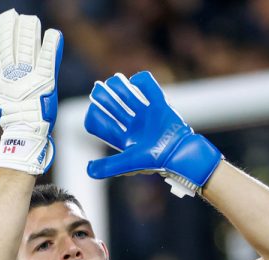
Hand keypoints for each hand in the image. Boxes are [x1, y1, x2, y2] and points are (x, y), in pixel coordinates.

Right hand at [0, 9, 62, 174]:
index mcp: (0, 80)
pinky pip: (48, 60)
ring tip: (30, 19)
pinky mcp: (46, 81)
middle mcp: (13, 76)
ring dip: (28, 31)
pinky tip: (54, 34)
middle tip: (11, 15)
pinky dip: (52, 46)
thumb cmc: (11, 119)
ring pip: (26, 48)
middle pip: (9, 46)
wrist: (25, 134)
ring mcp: (29, 78)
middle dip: (10, 29)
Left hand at [84, 71, 222, 196]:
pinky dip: (141, 81)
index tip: (93, 110)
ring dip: (119, 86)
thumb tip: (88, 169)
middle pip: (113, 106)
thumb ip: (109, 166)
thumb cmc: (155, 160)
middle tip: (98, 89)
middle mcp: (133, 125)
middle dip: (104, 97)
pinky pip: (149, 87)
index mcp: (124, 138)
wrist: (180, 152)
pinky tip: (135, 81)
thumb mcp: (129, 162)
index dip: (95, 115)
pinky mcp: (160, 105)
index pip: (103, 123)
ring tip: (114, 80)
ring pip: (128, 95)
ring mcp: (146, 115)